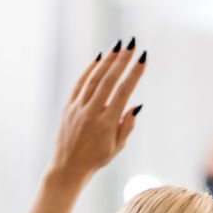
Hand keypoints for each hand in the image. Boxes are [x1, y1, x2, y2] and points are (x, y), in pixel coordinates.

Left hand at [23, 39, 146, 212]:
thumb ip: (127, 125)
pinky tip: (99, 59)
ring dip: (107, 61)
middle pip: (109, 80)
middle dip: (122, 60)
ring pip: (94, 78)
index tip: (144, 58)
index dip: (135, 73)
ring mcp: (78, 108)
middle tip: (132, 44)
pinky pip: (80, 84)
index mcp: (107, 123)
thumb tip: (136, 105)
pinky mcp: (69, 106)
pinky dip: (90, 70)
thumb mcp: (117, 146)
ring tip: (118, 47)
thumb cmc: (97, 159)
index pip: (124, 92)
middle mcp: (92, 112)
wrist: (68, 167)